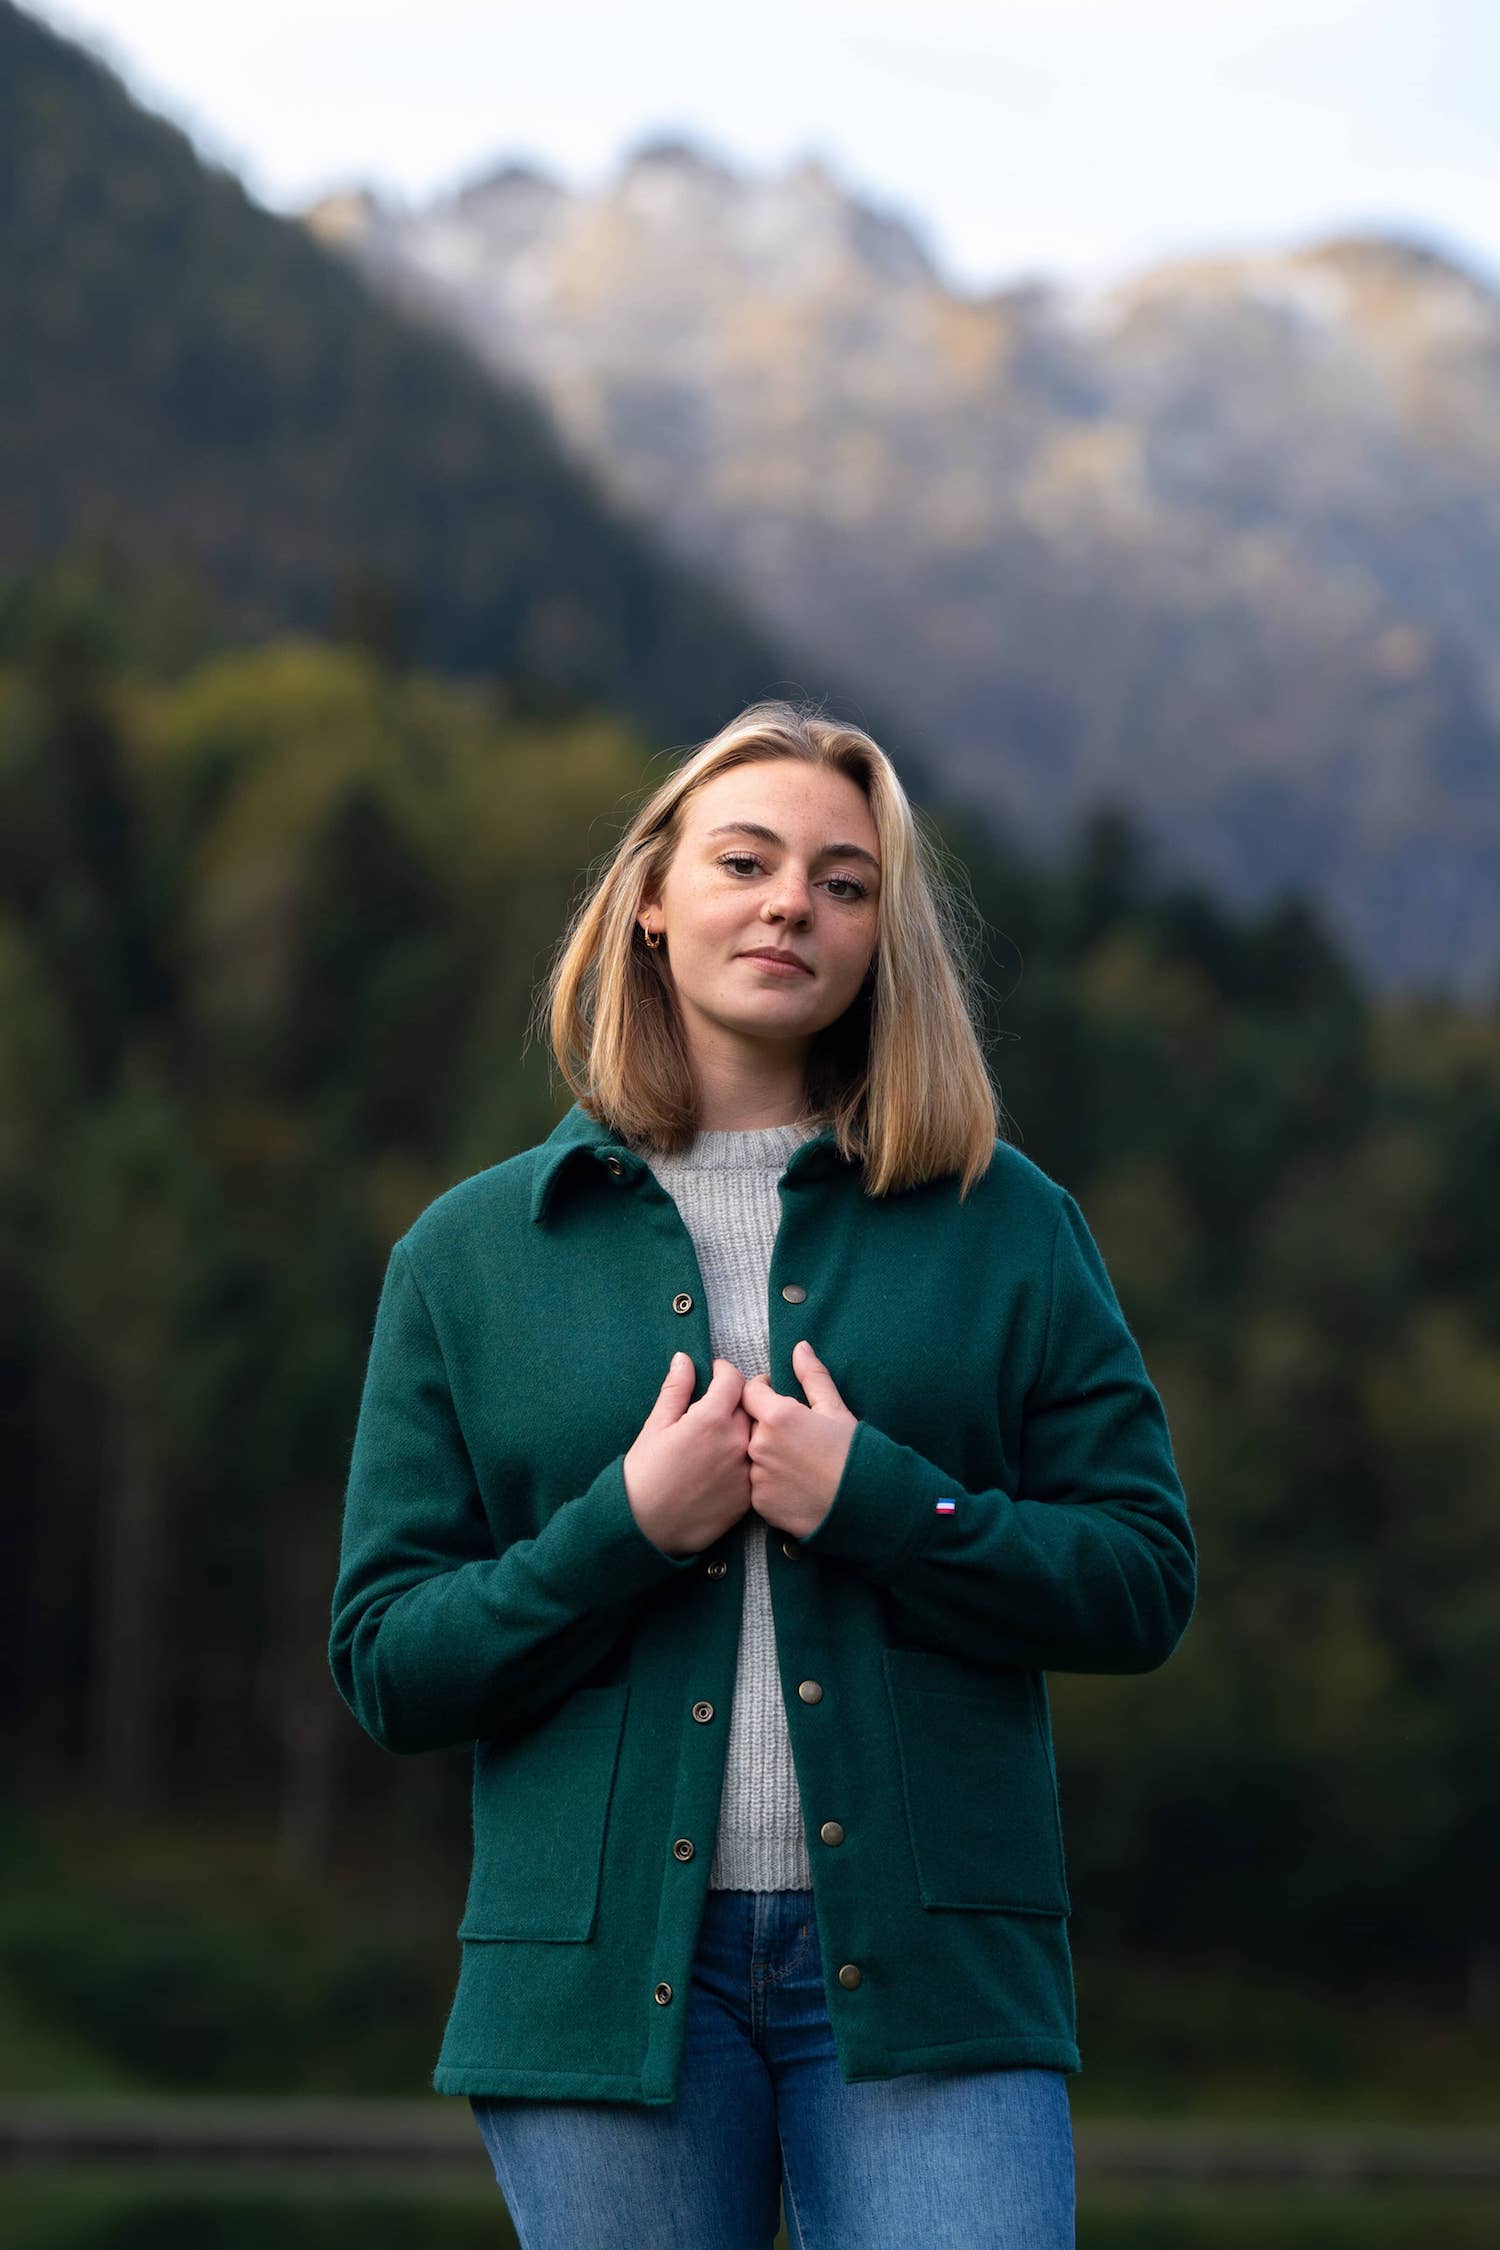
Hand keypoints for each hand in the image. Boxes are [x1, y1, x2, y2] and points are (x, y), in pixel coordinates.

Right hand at [622, 1355, 753, 1557]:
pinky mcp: (748, 1495)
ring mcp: (746, 1470)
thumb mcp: (655, 1425)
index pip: (734, 1379)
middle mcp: (736, 1441)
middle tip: (720, 1403)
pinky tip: (726, 1463)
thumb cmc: (644, 1474)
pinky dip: (746, 1457)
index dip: (724, 1371)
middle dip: (737, 1398)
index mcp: (711, 1418)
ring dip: (746, 1428)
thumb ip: (676, 1389)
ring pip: (756, 1436)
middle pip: (750, 1405)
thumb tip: (685, 1359)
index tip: (716, 1373)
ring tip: (724, 1434)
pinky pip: (756, 1465)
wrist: (646, 1527)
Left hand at [739, 1339, 857, 1539]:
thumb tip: (800, 1347)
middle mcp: (760, 1446)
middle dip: (766, 1425)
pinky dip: (770, 1483)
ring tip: (797, 1462)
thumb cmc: (853, 1453)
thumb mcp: (836, 1409)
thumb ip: (812, 1376)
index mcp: (777, 1416)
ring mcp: (757, 1477)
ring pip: (753, 1457)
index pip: (749, 1392)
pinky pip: (757, 1486)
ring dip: (767, 1455)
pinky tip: (795, 1484)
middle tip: (795, 1435)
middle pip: (750, 1426)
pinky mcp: (760, 1504)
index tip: (776, 1396)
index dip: (763, 1391)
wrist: (866, 1505)